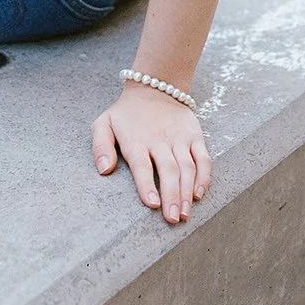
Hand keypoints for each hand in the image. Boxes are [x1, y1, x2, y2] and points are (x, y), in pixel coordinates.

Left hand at [91, 81, 211, 225]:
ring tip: (184, 213)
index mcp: (136, 141)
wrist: (154, 86)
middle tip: (172, 219)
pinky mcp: (194, 135)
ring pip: (187, 167)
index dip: (147, 185)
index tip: (153, 204)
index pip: (142, 165)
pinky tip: (199, 193)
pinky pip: (203, 157)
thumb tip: (104, 170)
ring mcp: (179, 138)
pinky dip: (204, 176)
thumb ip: (100, 146)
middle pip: (168, 170)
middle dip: (171, 195)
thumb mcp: (104, 123)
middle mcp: (159, 140)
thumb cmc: (126, 113)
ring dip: (187, 191)